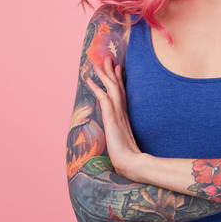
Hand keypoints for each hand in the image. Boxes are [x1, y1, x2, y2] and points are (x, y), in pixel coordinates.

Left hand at [86, 57, 143, 179]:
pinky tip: (90, 80)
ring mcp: (118, 114)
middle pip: (118, 87)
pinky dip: (97, 87)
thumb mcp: (126, 145)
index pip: (123, 94)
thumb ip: (126, 139)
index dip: (120, 80)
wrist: (131, 162)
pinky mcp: (112, 117)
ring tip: (98, 64)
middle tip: (109, 59)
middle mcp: (123, 112)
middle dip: (113, 72)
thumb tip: (125, 142)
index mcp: (126, 117)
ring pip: (112, 89)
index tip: (118, 69)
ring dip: (105, 75)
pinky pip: (104, 97)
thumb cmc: (129, 158)